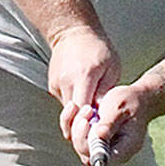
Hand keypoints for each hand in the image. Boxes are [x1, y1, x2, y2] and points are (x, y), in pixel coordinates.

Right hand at [48, 25, 121, 162]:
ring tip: (93, 118)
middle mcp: (66, 82)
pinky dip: (75, 107)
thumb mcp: (111, 67)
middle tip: (96, 133)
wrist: (73, 32)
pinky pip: (65, 103)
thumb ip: (106, 91)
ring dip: (79, 117)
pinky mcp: (53, 86)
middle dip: (83, 126)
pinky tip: (85, 103)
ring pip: (67, 112)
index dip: (89, 124)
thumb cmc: (98, 49)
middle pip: (72, 116)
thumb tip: (103, 116)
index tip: (99, 131)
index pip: (82, 110)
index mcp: (83, 77)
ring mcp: (56, 84)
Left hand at [84, 83, 150, 165]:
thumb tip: (99, 135)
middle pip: (88, 154)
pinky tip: (82, 109)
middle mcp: (112, 150)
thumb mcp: (121, 109)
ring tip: (89, 108)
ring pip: (80, 145)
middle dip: (81, 134)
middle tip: (88, 111)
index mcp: (125, 147)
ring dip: (77, 126)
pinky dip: (74, 123)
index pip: (109, 162)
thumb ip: (109, 123)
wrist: (135, 98)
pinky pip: (76, 137)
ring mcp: (101, 145)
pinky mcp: (92, 139)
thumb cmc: (131, 102)